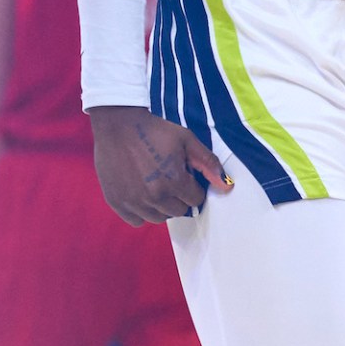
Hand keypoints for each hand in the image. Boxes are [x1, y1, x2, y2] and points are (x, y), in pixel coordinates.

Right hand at [90, 105, 232, 223]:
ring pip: (158, 218)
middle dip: (178, 197)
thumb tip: (227, 187)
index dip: (192, 187)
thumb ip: (208, 164)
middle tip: (168, 179)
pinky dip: (141, 212)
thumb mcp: (186, 140)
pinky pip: (136, 221)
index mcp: (175, 181)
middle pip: (178, 211)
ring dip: (161, 207)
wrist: (118, 125)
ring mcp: (134, 202)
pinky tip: (140, 195)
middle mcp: (155, 196)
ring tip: (154, 187)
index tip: (183, 175)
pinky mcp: (117, 203)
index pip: (195, 200)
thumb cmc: (155, 130)